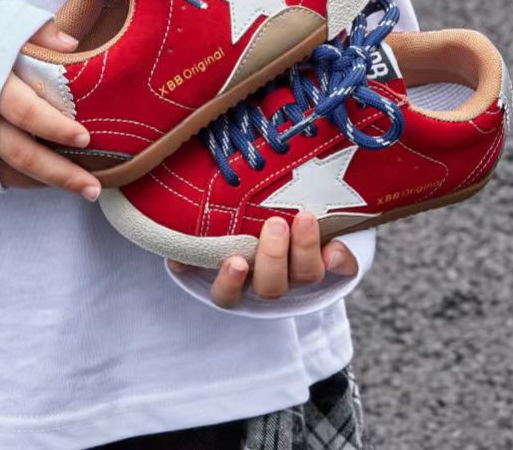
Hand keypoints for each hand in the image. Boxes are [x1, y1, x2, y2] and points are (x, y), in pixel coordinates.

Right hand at [0, 21, 101, 199]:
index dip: (56, 127)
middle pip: (22, 152)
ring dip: (48, 183)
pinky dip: (25, 181)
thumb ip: (38, 32)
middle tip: (93, 187)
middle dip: (60, 172)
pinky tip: (51, 182)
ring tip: (86, 191)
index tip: (85, 139)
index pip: (26, 111)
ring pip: (11, 170)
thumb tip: (72, 45)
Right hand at [169, 212, 358, 308]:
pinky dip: (340, 258)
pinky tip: (336, 246)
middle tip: (275, 224)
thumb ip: (198, 230)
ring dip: (305, 248)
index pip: (228, 296)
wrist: (300, 220)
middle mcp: (272, 283)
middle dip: (274, 257)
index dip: (230, 283)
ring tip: (303, 217)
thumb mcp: (217, 226)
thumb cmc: (243, 222)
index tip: (234, 261)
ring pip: (306, 275)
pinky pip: (343, 268)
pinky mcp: (334, 264)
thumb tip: (169, 238)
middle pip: (271, 287)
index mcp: (241, 282)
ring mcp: (304, 276)